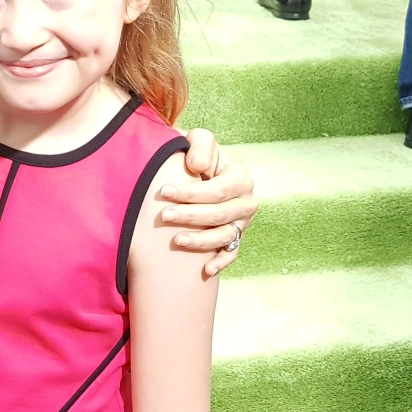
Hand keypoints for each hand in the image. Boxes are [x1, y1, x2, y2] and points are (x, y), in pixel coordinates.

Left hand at [166, 128, 257, 276]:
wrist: (199, 173)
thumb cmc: (197, 156)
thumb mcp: (199, 141)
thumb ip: (200, 146)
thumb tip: (198, 166)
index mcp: (241, 178)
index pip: (217, 190)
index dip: (191, 192)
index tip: (164, 191)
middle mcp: (247, 202)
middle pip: (220, 214)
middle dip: (190, 216)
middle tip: (164, 215)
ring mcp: (242, 223)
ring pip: (225, 236)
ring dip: (201, 241)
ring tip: (176, 240)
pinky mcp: (236, 238)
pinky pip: (232, 254)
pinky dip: (221, 262)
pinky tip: (205, 270)